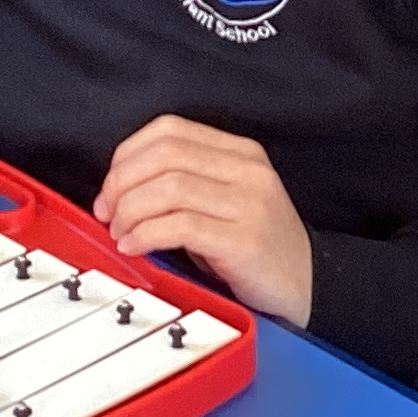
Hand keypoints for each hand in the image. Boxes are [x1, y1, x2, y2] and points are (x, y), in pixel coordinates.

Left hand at [94, 115, 313, 327]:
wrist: (308, 286)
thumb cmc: (258, 248)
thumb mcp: (225, 201)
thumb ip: (185, 183)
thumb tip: (119, 187)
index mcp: (241, 153)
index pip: (169, 130)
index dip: (127, 155)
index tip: (111, 186)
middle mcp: (248, 171)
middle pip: (165, 155)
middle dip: (121, 183)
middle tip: (108, 212)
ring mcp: (250, 204)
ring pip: (169, 187)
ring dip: (130, 211)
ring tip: (122, 233)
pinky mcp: (245, 240)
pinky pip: (180, 226)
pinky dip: (146, 234)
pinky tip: (135, 246)